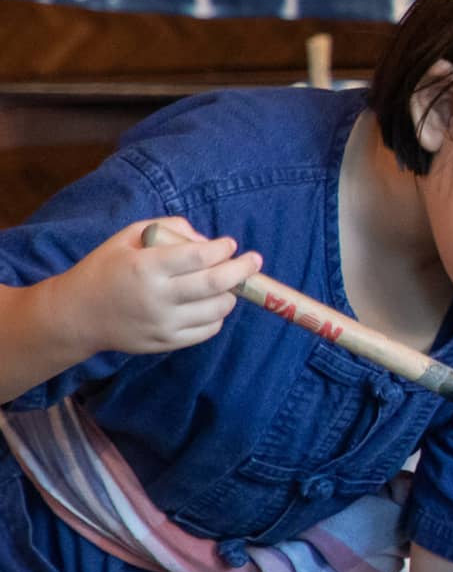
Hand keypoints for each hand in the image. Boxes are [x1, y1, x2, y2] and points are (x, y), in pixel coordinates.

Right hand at [51, 218, 261, 357]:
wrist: (77, 315)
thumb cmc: (106, 268)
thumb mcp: (129, 236)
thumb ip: (170, 228)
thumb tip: (208, 241)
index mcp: (147, 268)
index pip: (199, 257)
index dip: (222, 249)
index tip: (230, 244)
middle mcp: (157, 298)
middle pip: (216, 284)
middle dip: (243, 270)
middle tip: (254, 260)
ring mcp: (163, 324)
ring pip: (218, 309)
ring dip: (231, 293)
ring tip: (227, 283)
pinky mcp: (166, 343)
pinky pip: (208, 330)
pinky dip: (217, 315)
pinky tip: (211, 303)